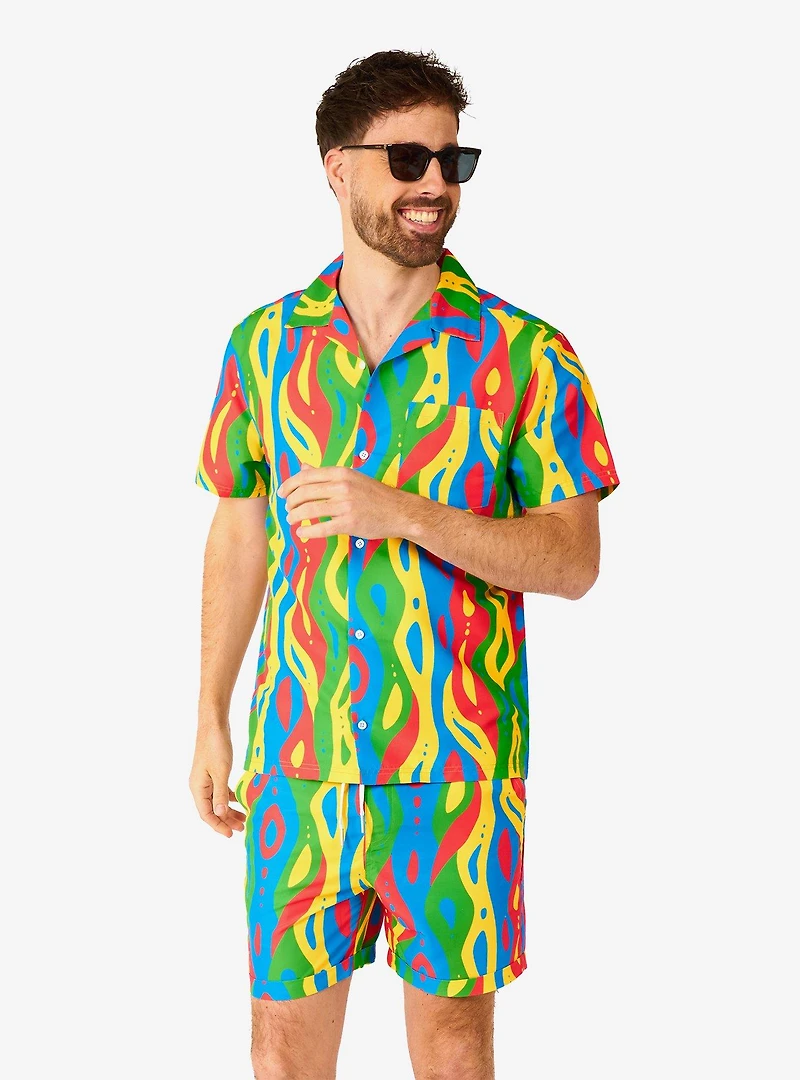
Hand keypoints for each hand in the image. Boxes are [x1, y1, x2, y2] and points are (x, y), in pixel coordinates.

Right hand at [188, 724, 245, 837]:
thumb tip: (220, 814)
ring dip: (229, 810)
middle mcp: (199, 786)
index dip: (218, 826)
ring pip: (217, 801)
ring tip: (243, 818)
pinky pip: (221, 790)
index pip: (206, 814)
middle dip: (226, 820)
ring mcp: (206, 779)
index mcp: (198, 787)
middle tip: (242, 828)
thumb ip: (221, 794)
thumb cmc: (216, 746)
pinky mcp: (213, 772)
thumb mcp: (221, 772)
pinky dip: (230, 797)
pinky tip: (241, 801)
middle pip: (211, 810)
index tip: (231, 835)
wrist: (214, 725)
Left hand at [277, 462, 411, 541]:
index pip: (306, 476)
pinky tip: (301, 532)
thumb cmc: (375, 495)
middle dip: (290, 502)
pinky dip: (308, 531)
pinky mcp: (349, 523)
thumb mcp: (351, 477)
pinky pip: (322, 527)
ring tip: (291, 519)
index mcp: (341, 473)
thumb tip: (303, 467)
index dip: (289, 485)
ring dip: (295, 515)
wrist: (399, 511)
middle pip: (304, 492)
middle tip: (287, 508)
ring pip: (310, 509)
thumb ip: (326, 474)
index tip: (281, 493)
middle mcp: (342, 486)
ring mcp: (345, 505)